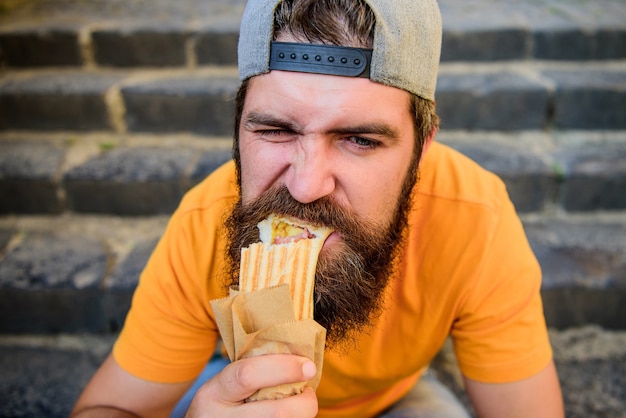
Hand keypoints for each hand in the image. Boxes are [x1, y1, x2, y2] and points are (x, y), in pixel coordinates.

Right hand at [185, 354, 318, 416]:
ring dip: (302, 415)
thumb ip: (253, 371)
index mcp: (214, 393)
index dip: (284, 368)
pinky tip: (291, 415)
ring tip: (300, 405)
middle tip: (309, 393)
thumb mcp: (225, 385)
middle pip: (277, 413)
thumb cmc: (223, 402)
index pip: (248, 375)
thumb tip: (299, 357)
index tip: (308, 366)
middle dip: (304, 403)